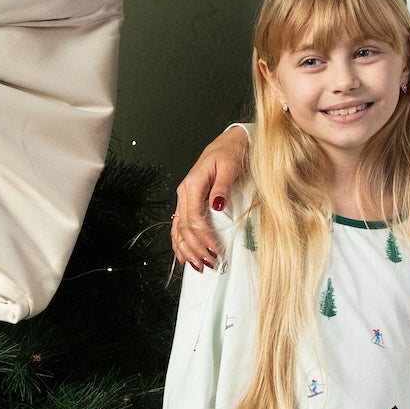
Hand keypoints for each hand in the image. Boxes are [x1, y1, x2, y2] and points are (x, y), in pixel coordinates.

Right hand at [170, 128, 249, 271]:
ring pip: (179, 229)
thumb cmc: (230, 152)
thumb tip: (217, 205)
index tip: (214, 250)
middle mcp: (185, 193)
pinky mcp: (190, 202)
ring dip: (187, 249)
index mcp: (192, 185)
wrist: (229, 142)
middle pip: (184, 227)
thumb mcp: (230, 166)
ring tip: (197, 265)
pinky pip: (180, 225)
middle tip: (210, 263)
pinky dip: (180, 242)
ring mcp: (185, 198)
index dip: (202, 237)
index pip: (193, 218)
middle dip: (195, 248)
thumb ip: (222, 186)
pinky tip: (183, 256)